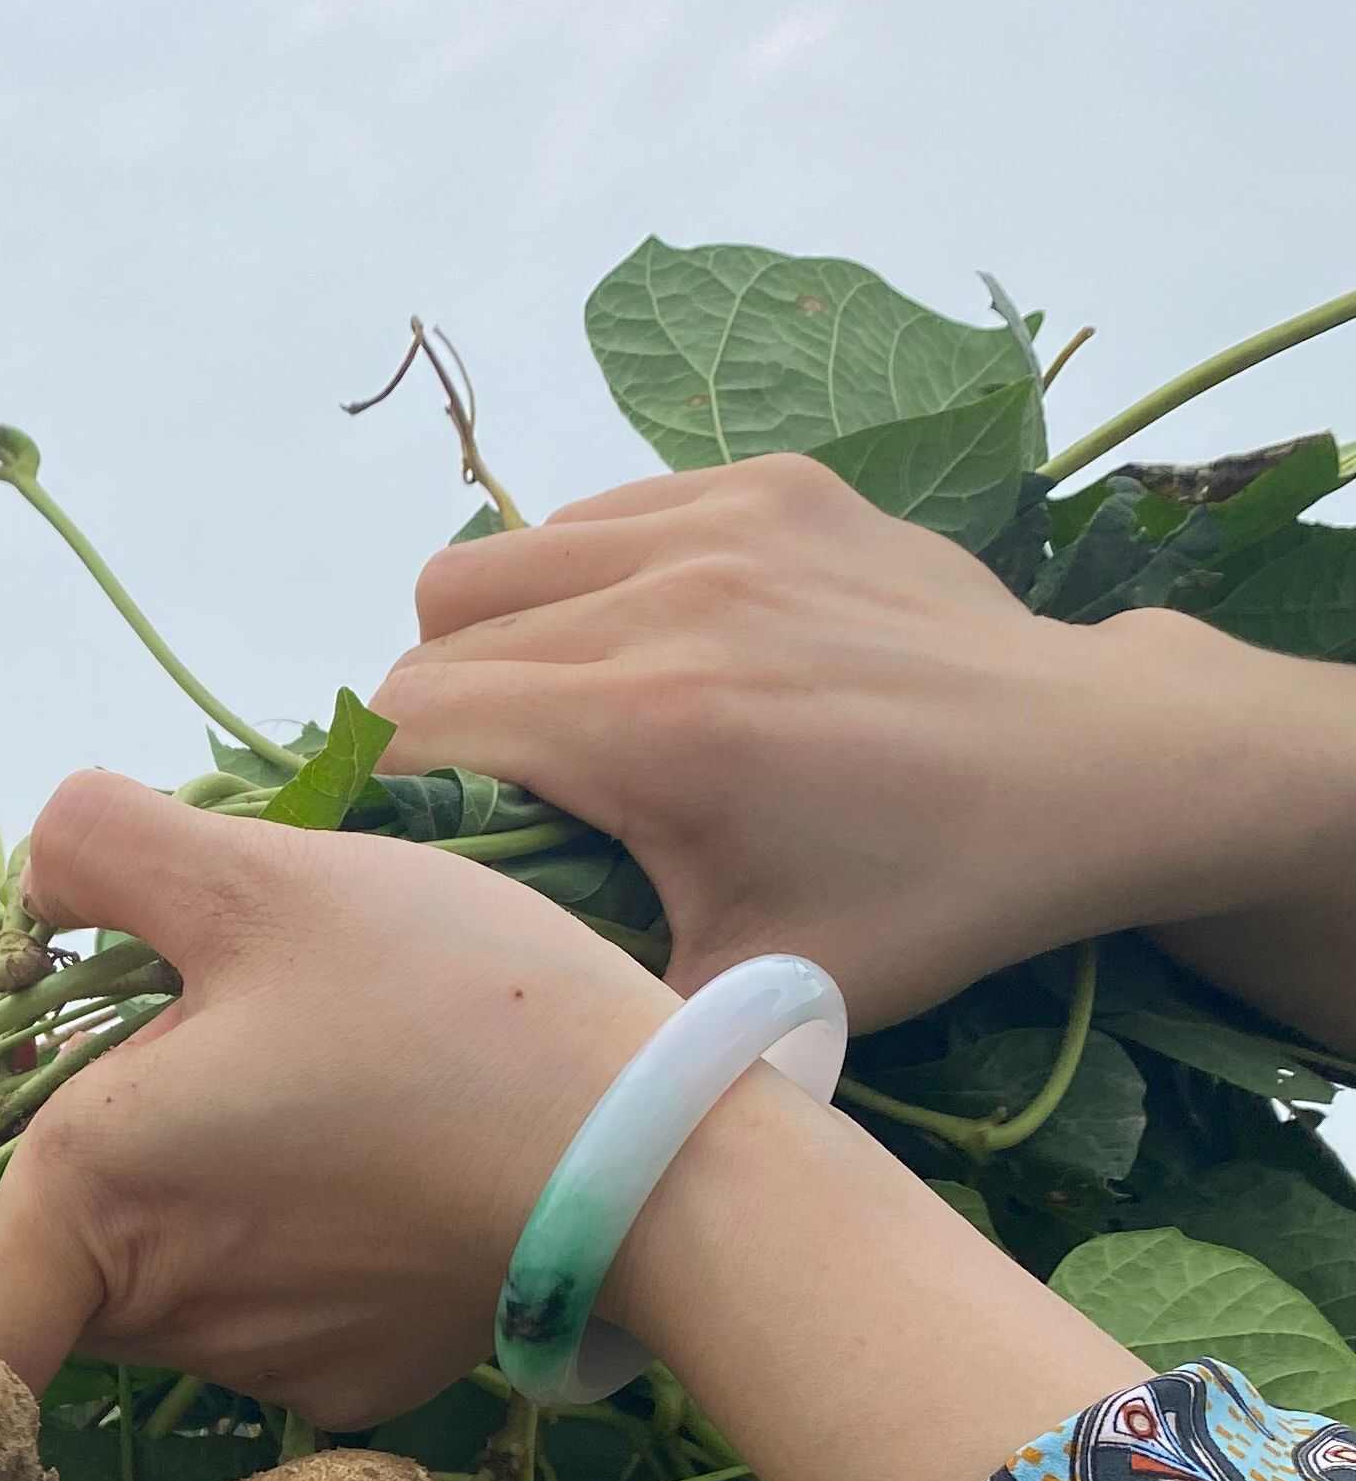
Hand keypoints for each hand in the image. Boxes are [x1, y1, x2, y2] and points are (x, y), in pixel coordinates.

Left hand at [0, 766, 1143, 1480]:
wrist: (658, 1156)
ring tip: (306, 1095)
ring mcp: (263, 1365)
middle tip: (185, 1050)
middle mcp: (158, 1313)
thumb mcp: (263, 875)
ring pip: (165, 1288)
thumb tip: (34, 867)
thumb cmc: (448, 1008)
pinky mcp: (358, 1386)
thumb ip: (108, 846)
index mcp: (91, 1192)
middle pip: (57, 1260)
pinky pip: (271, 1321)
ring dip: (194, 1207)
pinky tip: (378, 1168)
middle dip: (89, 1171)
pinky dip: (294, 1255)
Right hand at [368, 454, 1355, 1039]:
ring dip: (499, 639)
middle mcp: (667, 598)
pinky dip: (588, 583)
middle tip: (498, 789)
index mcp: (648, 727)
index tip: (432, 843)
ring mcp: (722, 522)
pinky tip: (654, 649)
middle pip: (437, 626)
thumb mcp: (750, 995)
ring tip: (566, 713)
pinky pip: (599, 515)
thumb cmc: (922, 899)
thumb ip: (589, 989)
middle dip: (434, 716)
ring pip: (502, 557)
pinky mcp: (771, 485)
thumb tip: (458, 981)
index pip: (410, 716)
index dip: (390, 787)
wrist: (1090, 766)